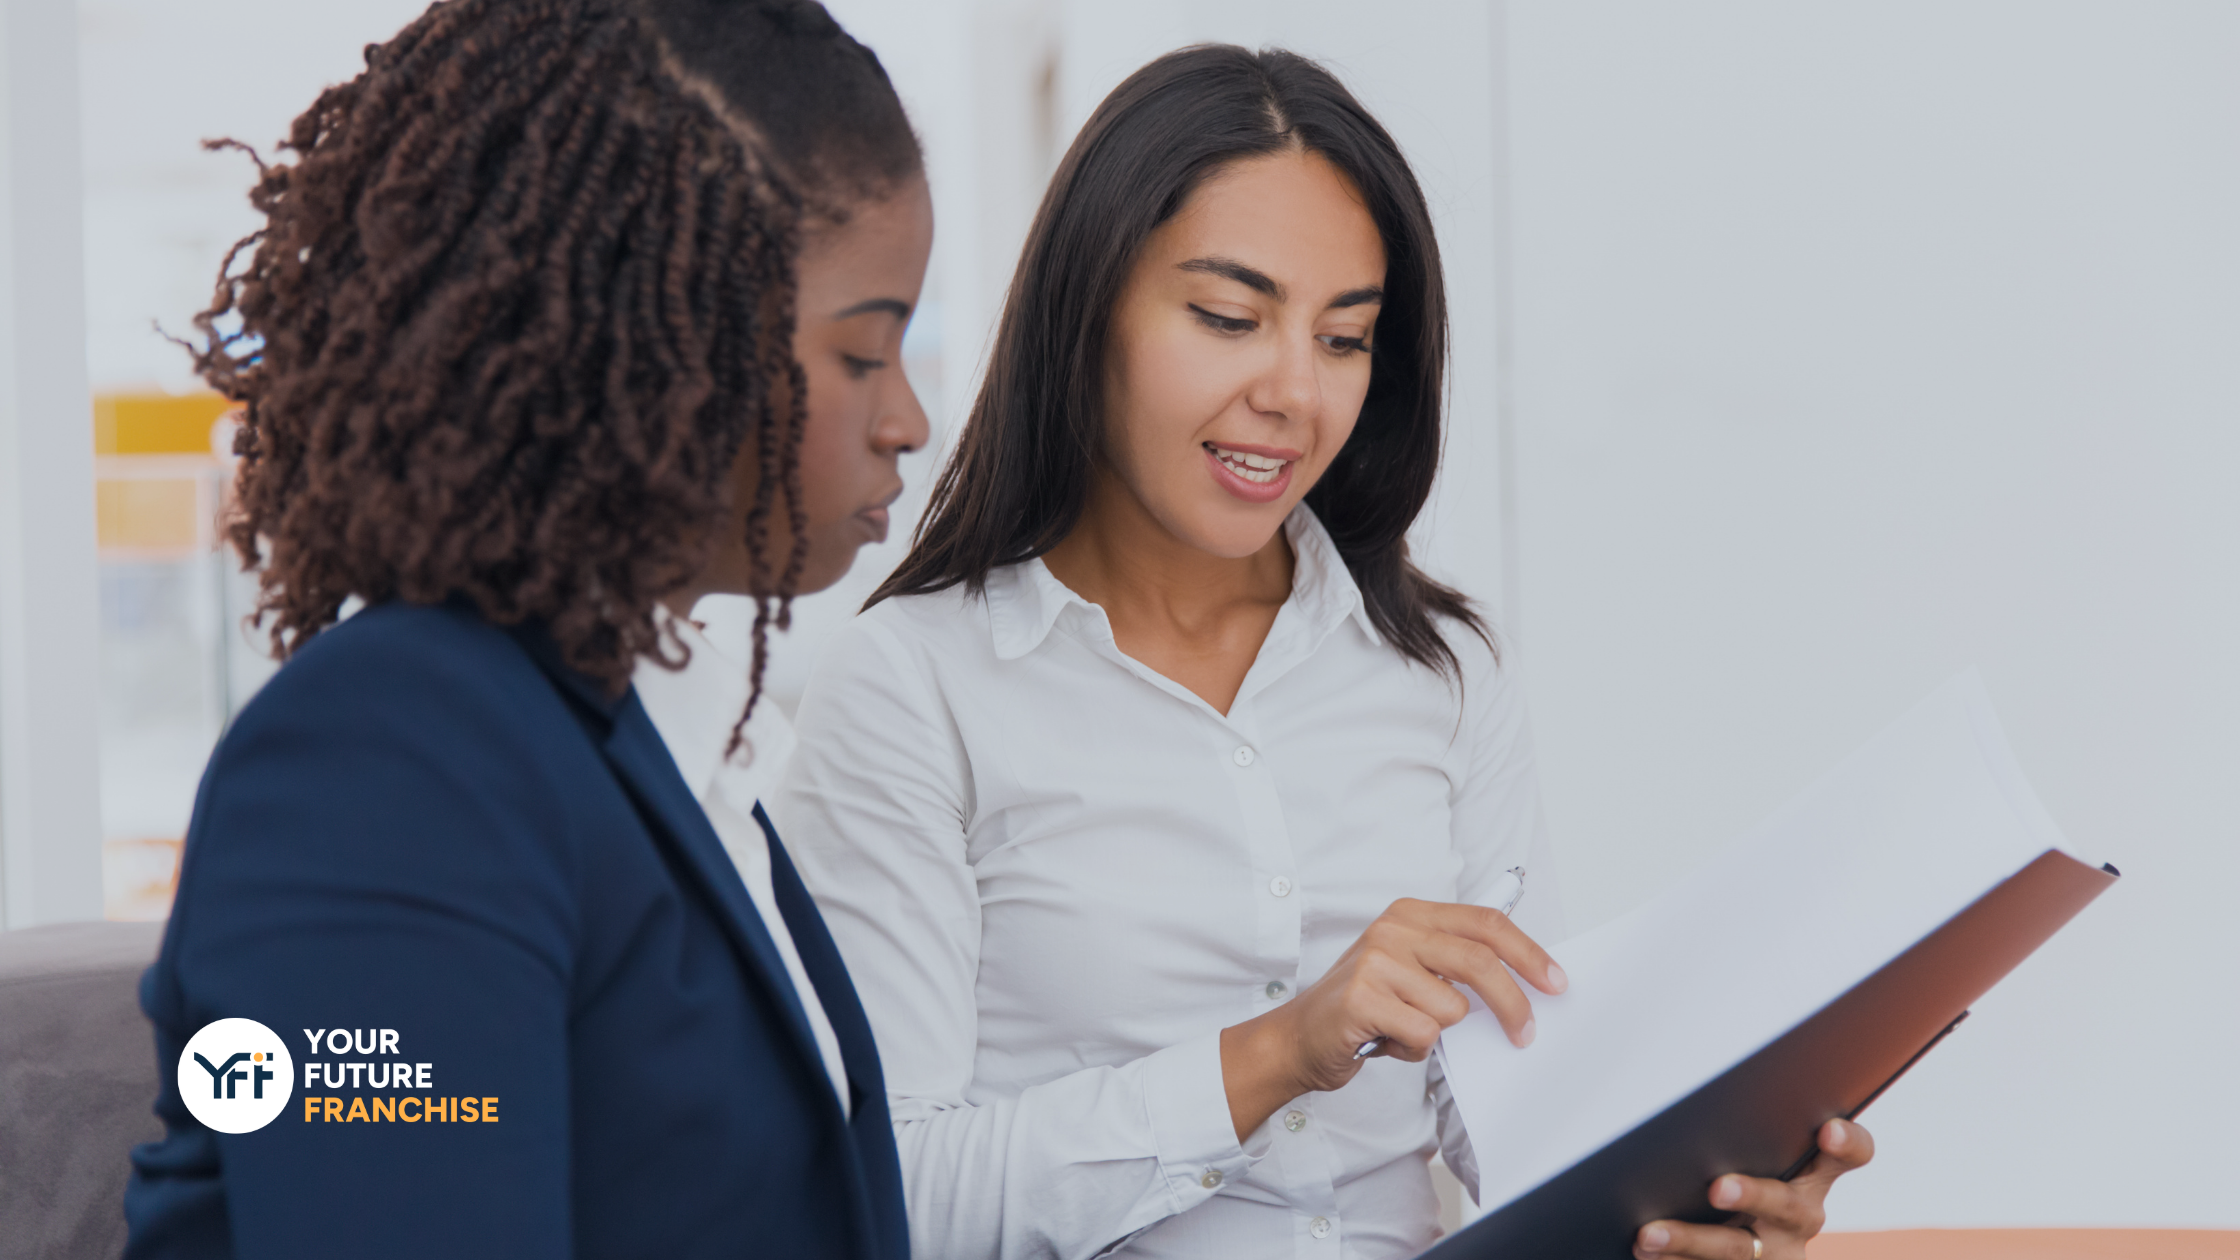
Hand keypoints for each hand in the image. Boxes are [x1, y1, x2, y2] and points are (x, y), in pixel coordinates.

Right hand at [1218, 898, 1565, 1139]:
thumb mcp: (1412, 970)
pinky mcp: (1363, 997)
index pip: (1486, 924)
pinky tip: (1386, 1040)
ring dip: (1436, 1033)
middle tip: (1526, 1034)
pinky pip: (1423, 1034)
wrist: (1300, 1036)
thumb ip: (1457, 965)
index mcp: (1412, 913)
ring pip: (1452, 1008)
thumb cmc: (1365, 1005)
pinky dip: (1412, 1049)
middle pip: (1480, 962)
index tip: (1556, 982)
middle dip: (1513, 1004)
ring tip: (1404, 1028)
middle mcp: (1394, 928)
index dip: (1529, 953)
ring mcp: (1376, 960)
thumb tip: (1525, 983)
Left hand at [1635, 1119, 1875, 1259]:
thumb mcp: (1747, 1153)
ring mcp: (1775, 1254)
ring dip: (1690, 1240)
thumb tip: (1672, 1091)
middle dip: (1752, 1195)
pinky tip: (1644, 1252)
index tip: (1828, 1128)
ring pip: (1736, 1249)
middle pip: (1786, 1205)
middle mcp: (1799, 1216)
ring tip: (1649, 1235)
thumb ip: (1736, 1130)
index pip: (1850, 1154)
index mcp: (1811, 1175)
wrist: (1727, 1248)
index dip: (1847, 1143)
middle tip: (1718, 1188)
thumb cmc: (1732, 1175)